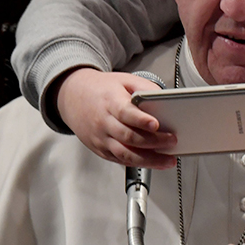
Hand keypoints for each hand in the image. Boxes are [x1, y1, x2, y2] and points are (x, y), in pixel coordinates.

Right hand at [55, 67, 176, 168]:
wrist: (73, 97)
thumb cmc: (101, 89)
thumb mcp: (124, 80)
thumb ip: (144, 89)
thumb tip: (164, 99)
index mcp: (110, 102)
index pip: (125, 113)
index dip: (141, 120)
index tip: (156, 124)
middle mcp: (103, 123)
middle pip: (128, 137)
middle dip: (153, 142)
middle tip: (172, 141)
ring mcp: (101, 139)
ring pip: (125, 154)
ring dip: (149, 160)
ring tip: (168, 160)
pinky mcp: (100, 150)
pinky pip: (120, 160)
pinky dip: (139, 163)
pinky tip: (154, 162)